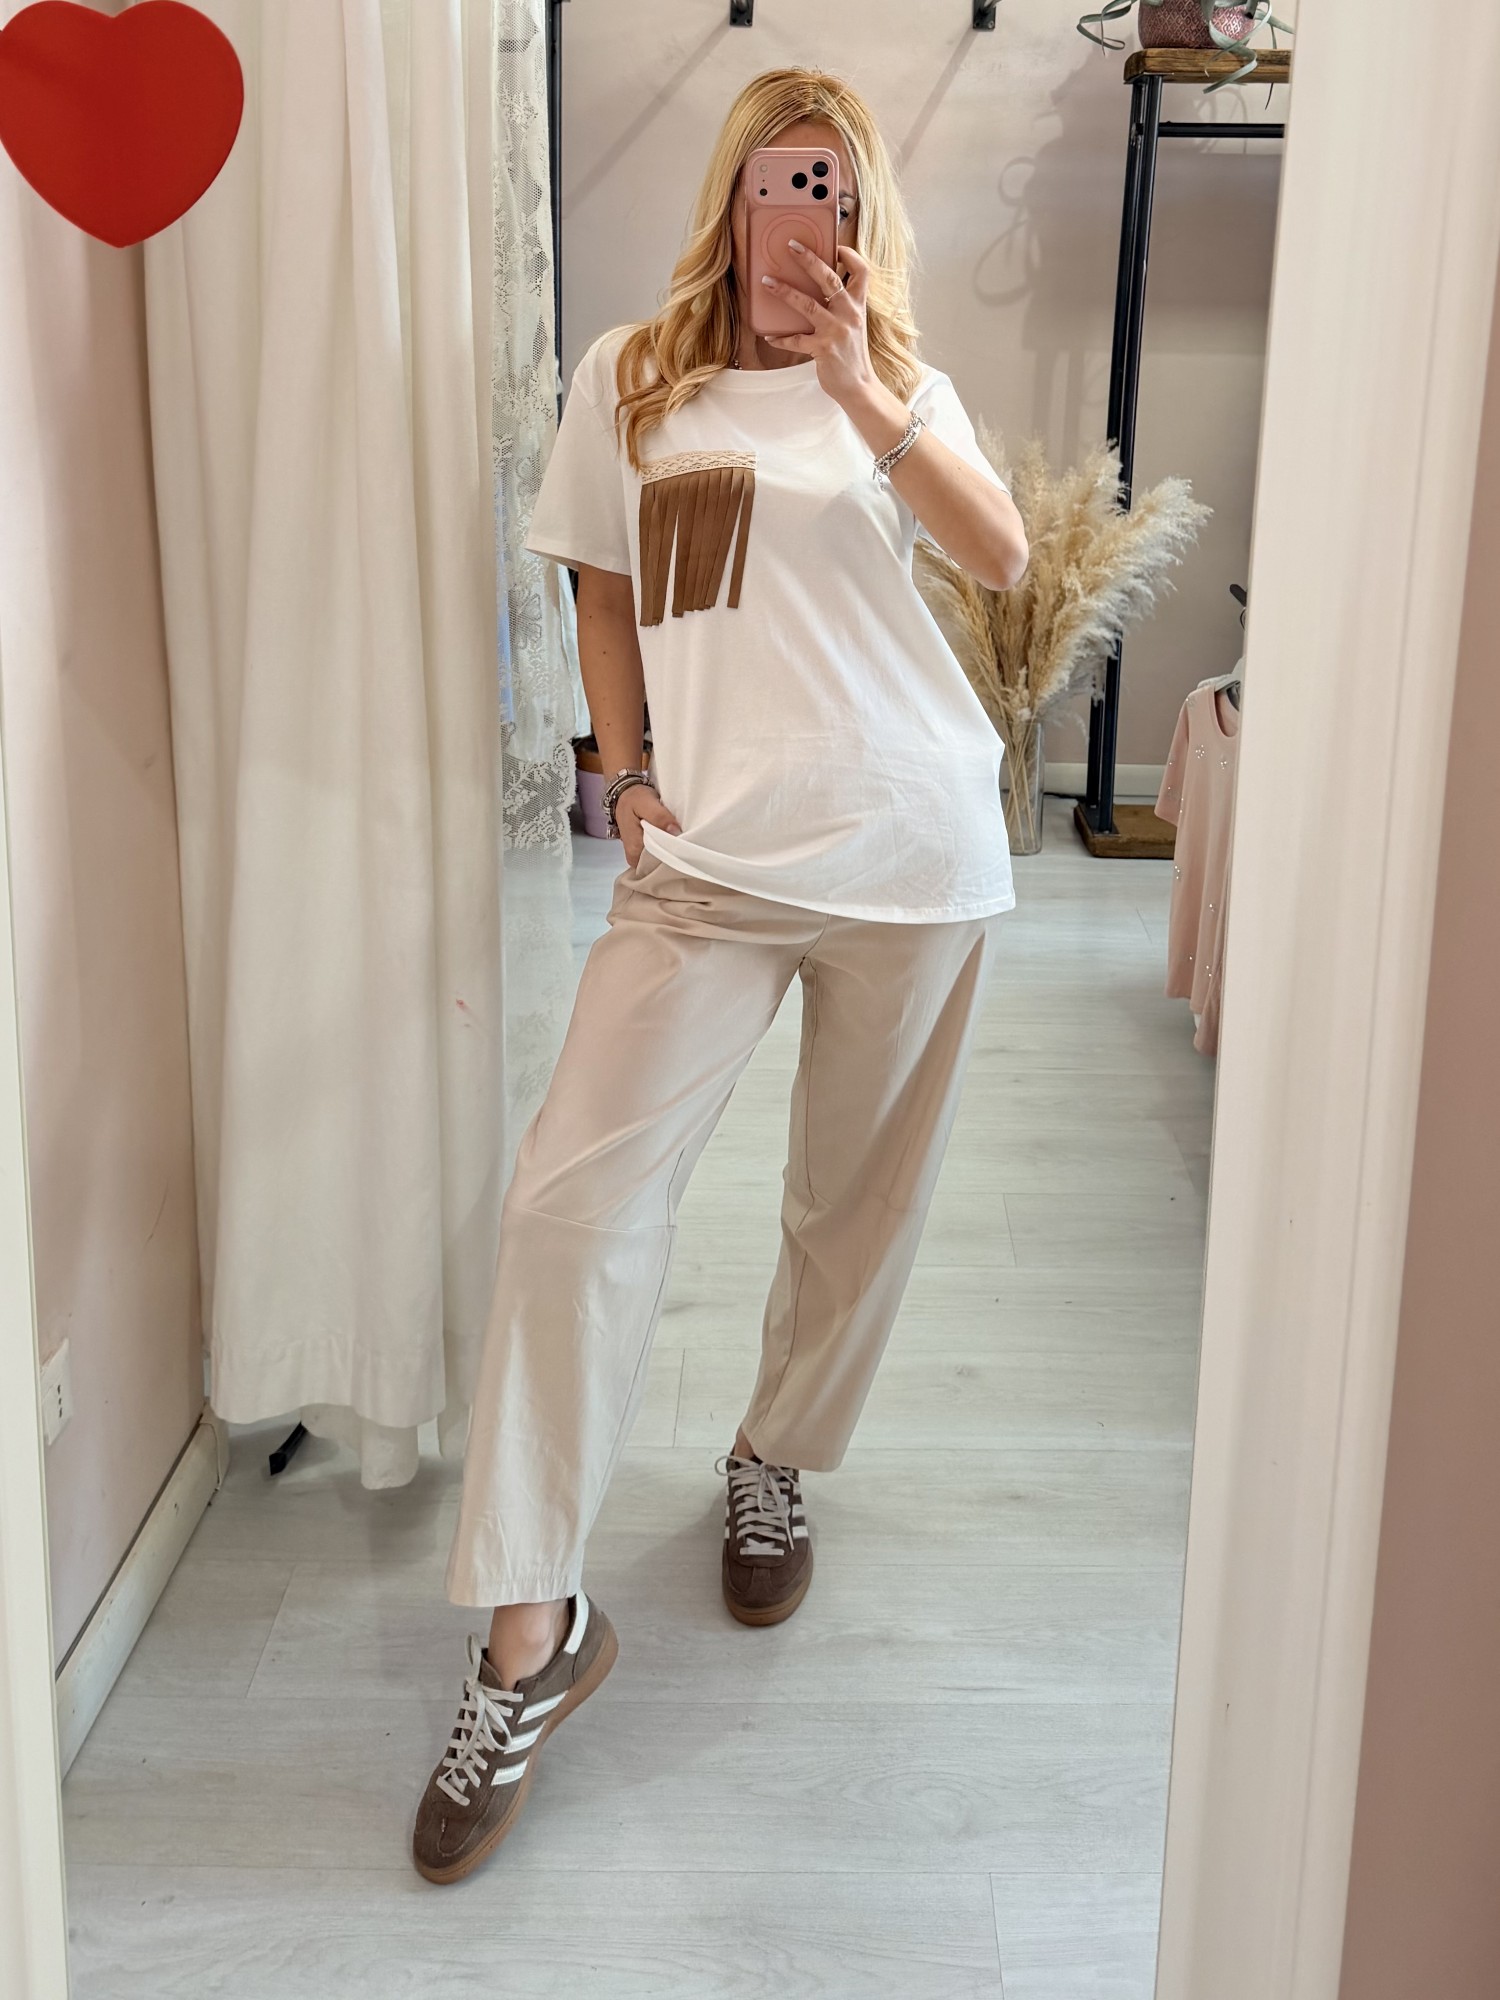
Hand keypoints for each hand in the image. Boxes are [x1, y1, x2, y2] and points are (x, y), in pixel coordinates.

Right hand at [614, 782, 680, 867]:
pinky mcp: (643, 849)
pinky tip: (675, 840)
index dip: (673, 858)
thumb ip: (659, 817)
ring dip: (671, 851)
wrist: (625, 792)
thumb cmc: (635, 798)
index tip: (686, 850)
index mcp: (634, 851)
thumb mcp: (646, 803)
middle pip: (659, 864)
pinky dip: (667, 847)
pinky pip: (658, 852)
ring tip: (683, 841)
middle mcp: (635, 857)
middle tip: (688, 844)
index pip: (657, 865)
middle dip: (673, 856)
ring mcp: (639, 854)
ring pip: (659, 859)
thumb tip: (676, 832)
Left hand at [759, 240, 876, 406]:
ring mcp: (836, 331)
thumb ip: (841, 307)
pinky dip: (781, 338)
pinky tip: (770, 336)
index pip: (862, 272)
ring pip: (807, 305)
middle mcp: (849, 314)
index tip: (835, 247)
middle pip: (829, 279)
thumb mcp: (853, 326)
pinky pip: (796, 340)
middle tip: (791, 246)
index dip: (850, 256)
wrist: (859, 387)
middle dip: (809, 260)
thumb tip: (818, 291)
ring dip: (785, 292)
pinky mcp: (823, 349)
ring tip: (767, 282)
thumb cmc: (852, 355)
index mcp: (858, 306)